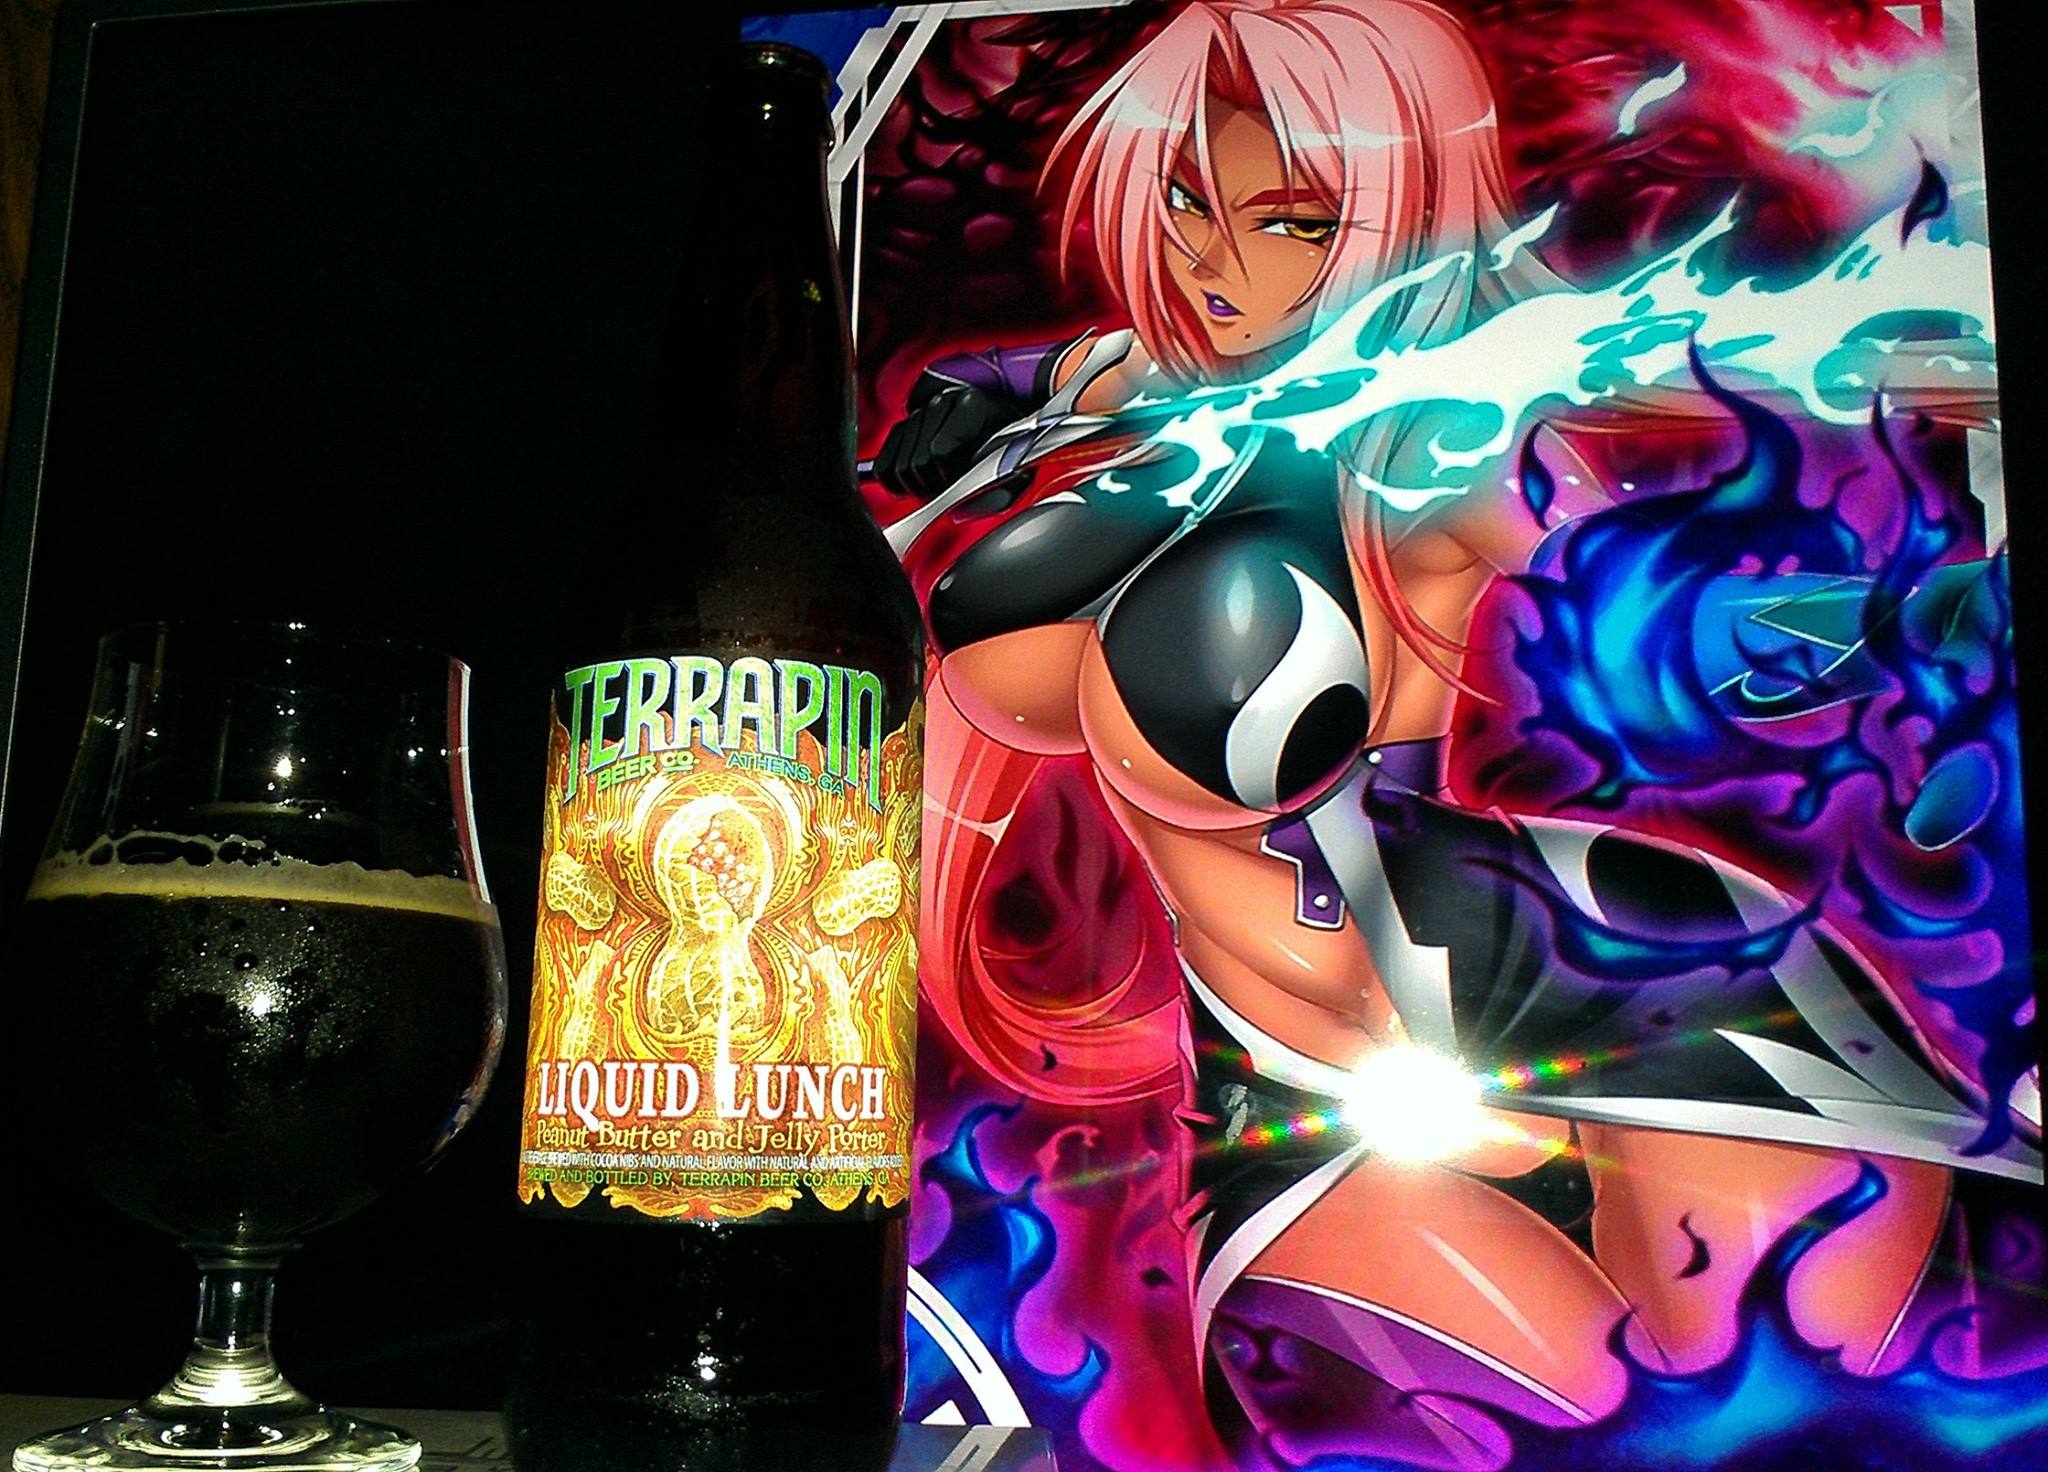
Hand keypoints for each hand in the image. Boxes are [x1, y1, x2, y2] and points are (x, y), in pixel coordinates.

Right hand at [873, 382, 1021, 500]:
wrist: (999, 424)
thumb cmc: (1008, 449)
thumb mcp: (1017, 467)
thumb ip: (1002, 488)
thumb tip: (969, 507)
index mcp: (971, 407)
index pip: (939, 451)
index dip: (947, 478)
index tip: (961, 485)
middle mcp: (940, 402)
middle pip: (916, 461)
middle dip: (931, 487)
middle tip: (948, 492)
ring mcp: (919, 412)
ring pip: (898, 466)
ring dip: (915, 487)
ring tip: (937, 487)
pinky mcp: (902, 426)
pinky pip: (884, 465)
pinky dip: (896, 483)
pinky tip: (917, 483)